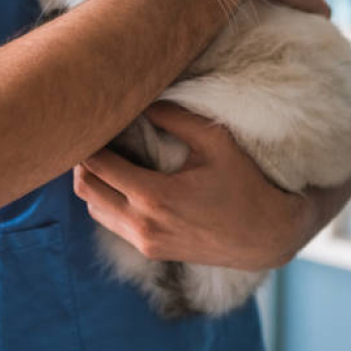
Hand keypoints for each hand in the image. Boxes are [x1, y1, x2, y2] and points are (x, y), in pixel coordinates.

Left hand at [74, 103, 350, 270]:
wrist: (268, 237)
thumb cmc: (246, 184)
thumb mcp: (215, 141)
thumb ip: (174, 117)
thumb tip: (142, 99)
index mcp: (155, 197)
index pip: (98, 166)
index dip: (88, 141)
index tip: (92, 119)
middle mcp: (143, 225)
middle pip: (86, 190)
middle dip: (82, 161)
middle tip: (92, 134)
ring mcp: (145, 242)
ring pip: (94, 209)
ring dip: (93, 182)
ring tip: (106, 154)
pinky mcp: (152, 251)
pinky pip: (112, 223)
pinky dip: (107, 200)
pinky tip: (122, 179)